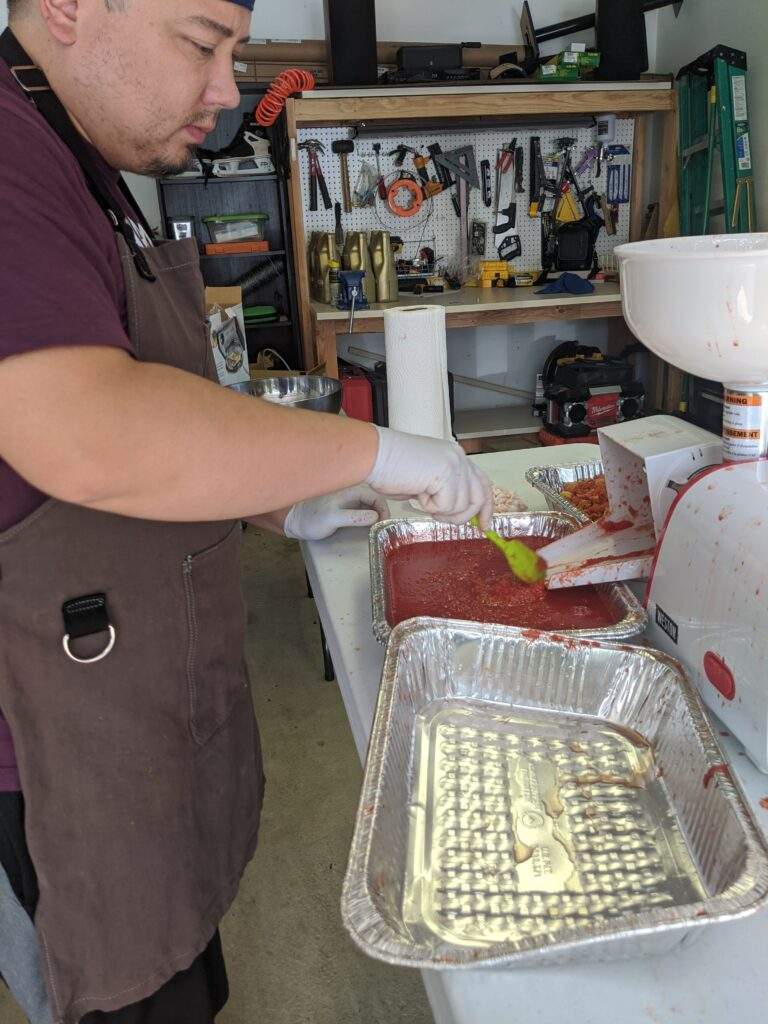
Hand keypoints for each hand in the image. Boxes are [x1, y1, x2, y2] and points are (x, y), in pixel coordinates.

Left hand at [283, 485, 389, 540]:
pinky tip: (370, 526)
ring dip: (377, 515)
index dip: (384, 510)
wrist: (296, 522)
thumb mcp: (333, 519)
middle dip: (383, 512)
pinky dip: (370, 517)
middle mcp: (352, 493)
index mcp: (350, 490)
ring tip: (379, 529)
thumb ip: (354, 517)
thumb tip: (375, 517)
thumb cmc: (312, 519)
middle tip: (384, 528)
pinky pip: (364, 510)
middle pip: (375, 500)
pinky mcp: (347, 508)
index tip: (386, 524)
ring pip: (370, 505)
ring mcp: (350, 500)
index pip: (376, 497)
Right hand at [366, 427, 492, 528]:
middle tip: (454, 524)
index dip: (486, 505)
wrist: (374, 456)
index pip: (482, 482)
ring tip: (423, 500)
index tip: (485, 524)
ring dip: (442, 511)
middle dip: (469, 516)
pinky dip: (430, 507)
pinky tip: (417, 494)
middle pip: (480, 495)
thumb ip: (444, 490)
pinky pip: (447, 505)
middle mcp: (459, 457)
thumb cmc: (390, 468)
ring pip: (462, 505)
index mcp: (455, 456)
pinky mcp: (446, 474)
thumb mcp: (426, 480)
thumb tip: (455, 511)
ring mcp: (454, 465)